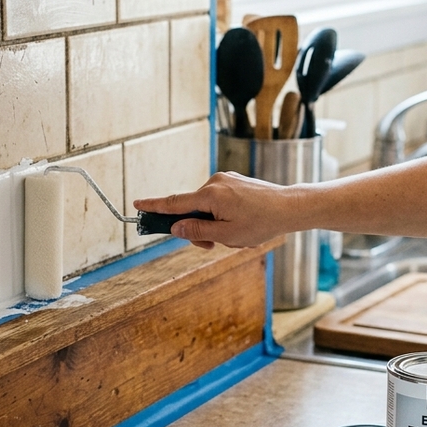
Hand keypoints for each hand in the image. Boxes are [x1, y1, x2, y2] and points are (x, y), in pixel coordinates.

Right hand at [133, 171, 294, 248]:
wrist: (290, 207)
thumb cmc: (261, 223)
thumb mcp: (226, 235)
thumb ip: (197, 232)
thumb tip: (176, 227)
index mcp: (209, 195)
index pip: (174, 202)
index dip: (154, 206)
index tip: (136, 205)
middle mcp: (214, 182)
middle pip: (191, 209)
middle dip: (198, 229)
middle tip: (213, 246)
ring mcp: (226, 180)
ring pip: (207, 208)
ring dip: (214, 224)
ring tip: (238, 235)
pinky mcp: (235, 181)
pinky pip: (219, 201)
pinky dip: (224, 215)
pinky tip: (243, 224)